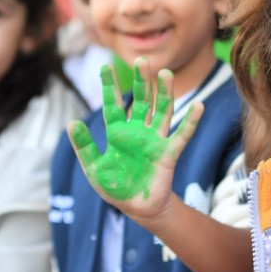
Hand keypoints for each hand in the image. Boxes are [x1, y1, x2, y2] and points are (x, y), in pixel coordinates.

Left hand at [68, 59, 201, 224]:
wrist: (138, 209)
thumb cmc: (115, 188)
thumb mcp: (94, 168)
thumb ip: (85, 146)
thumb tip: (71, 123)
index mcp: (118, 133)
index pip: (113, 105)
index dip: (109, 86)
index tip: (105, 67)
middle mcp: (137, 131)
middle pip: (141, 101)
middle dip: (141, 82)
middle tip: (141, 62)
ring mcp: (155, 140)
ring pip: (162, 111)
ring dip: (164, 93)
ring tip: (165, 74)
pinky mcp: (169, 153)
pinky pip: (182, 135)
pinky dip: (191, 121)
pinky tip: (199, 106)